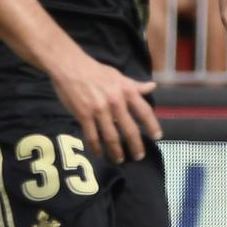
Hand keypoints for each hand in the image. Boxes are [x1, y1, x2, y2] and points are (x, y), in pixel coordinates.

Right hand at [49, 48, 161, 162]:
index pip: (144, 111)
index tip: (157, 137)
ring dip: (116, 151)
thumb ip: (135, 85)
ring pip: (111, 137)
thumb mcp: (118, 76)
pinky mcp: (83, 115)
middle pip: (129, 130)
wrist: (70, 66)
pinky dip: (96, 147)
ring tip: (120, 159)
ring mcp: (99, 110)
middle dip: (136, 146)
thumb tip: (153, 87)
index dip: (152, 126)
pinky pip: (92, 136)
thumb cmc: (96, 71)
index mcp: (126, 91)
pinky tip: (99, 153)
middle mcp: (115, 102)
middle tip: (139, 156)